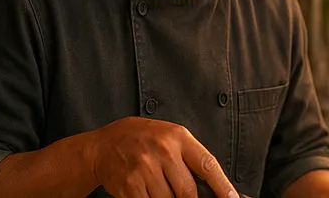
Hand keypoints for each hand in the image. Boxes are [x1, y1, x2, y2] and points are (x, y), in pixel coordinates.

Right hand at [87, 116, 237, 197]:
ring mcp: (145, 169)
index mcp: (178, 137)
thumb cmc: (142, 140)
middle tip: (186, 196)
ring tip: (161, 187)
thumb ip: (189, 158)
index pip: (207, 164)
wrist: (105, 145)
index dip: (223, 186)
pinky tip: (149, 193)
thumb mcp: (169, 137)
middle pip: (189, 191)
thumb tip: (211, 186)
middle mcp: (163, 151)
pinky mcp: (130, 186)